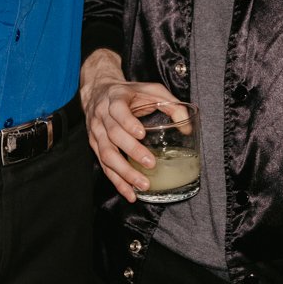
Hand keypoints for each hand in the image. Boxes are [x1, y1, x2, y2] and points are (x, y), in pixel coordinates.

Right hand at [80, 50, 178, 203]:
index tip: (141, 133)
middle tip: (151, 164)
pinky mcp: (95, 145)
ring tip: (142, 184)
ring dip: (124, 172)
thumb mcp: (151, 90)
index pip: (118, 110)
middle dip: (132, 152)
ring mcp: (97, 132)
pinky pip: (104, 166)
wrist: (99, 90)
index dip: (128, 122)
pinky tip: (130, 193)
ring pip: (106, 155)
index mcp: (116, 98)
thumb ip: (171, 105)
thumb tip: (187, 127)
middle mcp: (102, 115)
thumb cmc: (130, 92)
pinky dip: (117, 181)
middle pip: (113, 136)